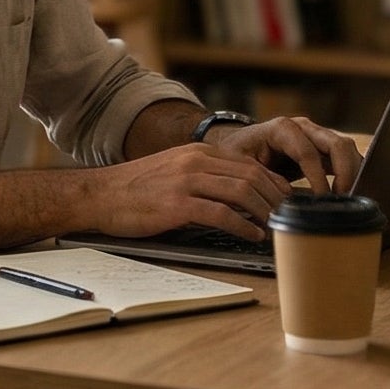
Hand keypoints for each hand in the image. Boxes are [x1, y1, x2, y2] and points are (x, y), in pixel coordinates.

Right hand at [87, 142, 296, 239]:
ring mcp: (186, 182)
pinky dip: (242, 226)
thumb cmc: (135, 189)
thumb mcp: (173, 171)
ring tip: (277, 226)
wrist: (99, 195)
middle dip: (276, 198)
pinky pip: (221, 214)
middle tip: (290, 216)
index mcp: (197, 152)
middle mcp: (195, 162)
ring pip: (241, 191)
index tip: (287, 200)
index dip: (274, 183)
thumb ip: (203, 177)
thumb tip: (237, 195)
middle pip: (251, 175)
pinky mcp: (176, 205)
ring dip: (265, 211)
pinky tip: (252, 235)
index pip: (249, 163)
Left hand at [204, 115, 362, 194]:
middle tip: (343, 200)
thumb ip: (260, 177)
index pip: (308, 152)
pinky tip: (348, 194)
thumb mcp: (238, 164)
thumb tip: (284, 195)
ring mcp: (316, 136)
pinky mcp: (322, 148)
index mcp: (282, 129)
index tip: (322, 200)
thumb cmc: (237, 153)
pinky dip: (351, 174)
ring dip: (352, 173)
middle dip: (346, 173)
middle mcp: (304, 128)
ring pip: (346, 149)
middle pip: (337, 144)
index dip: (318, 178)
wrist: (239, 144)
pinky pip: (345, 157)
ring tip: (347, 200)